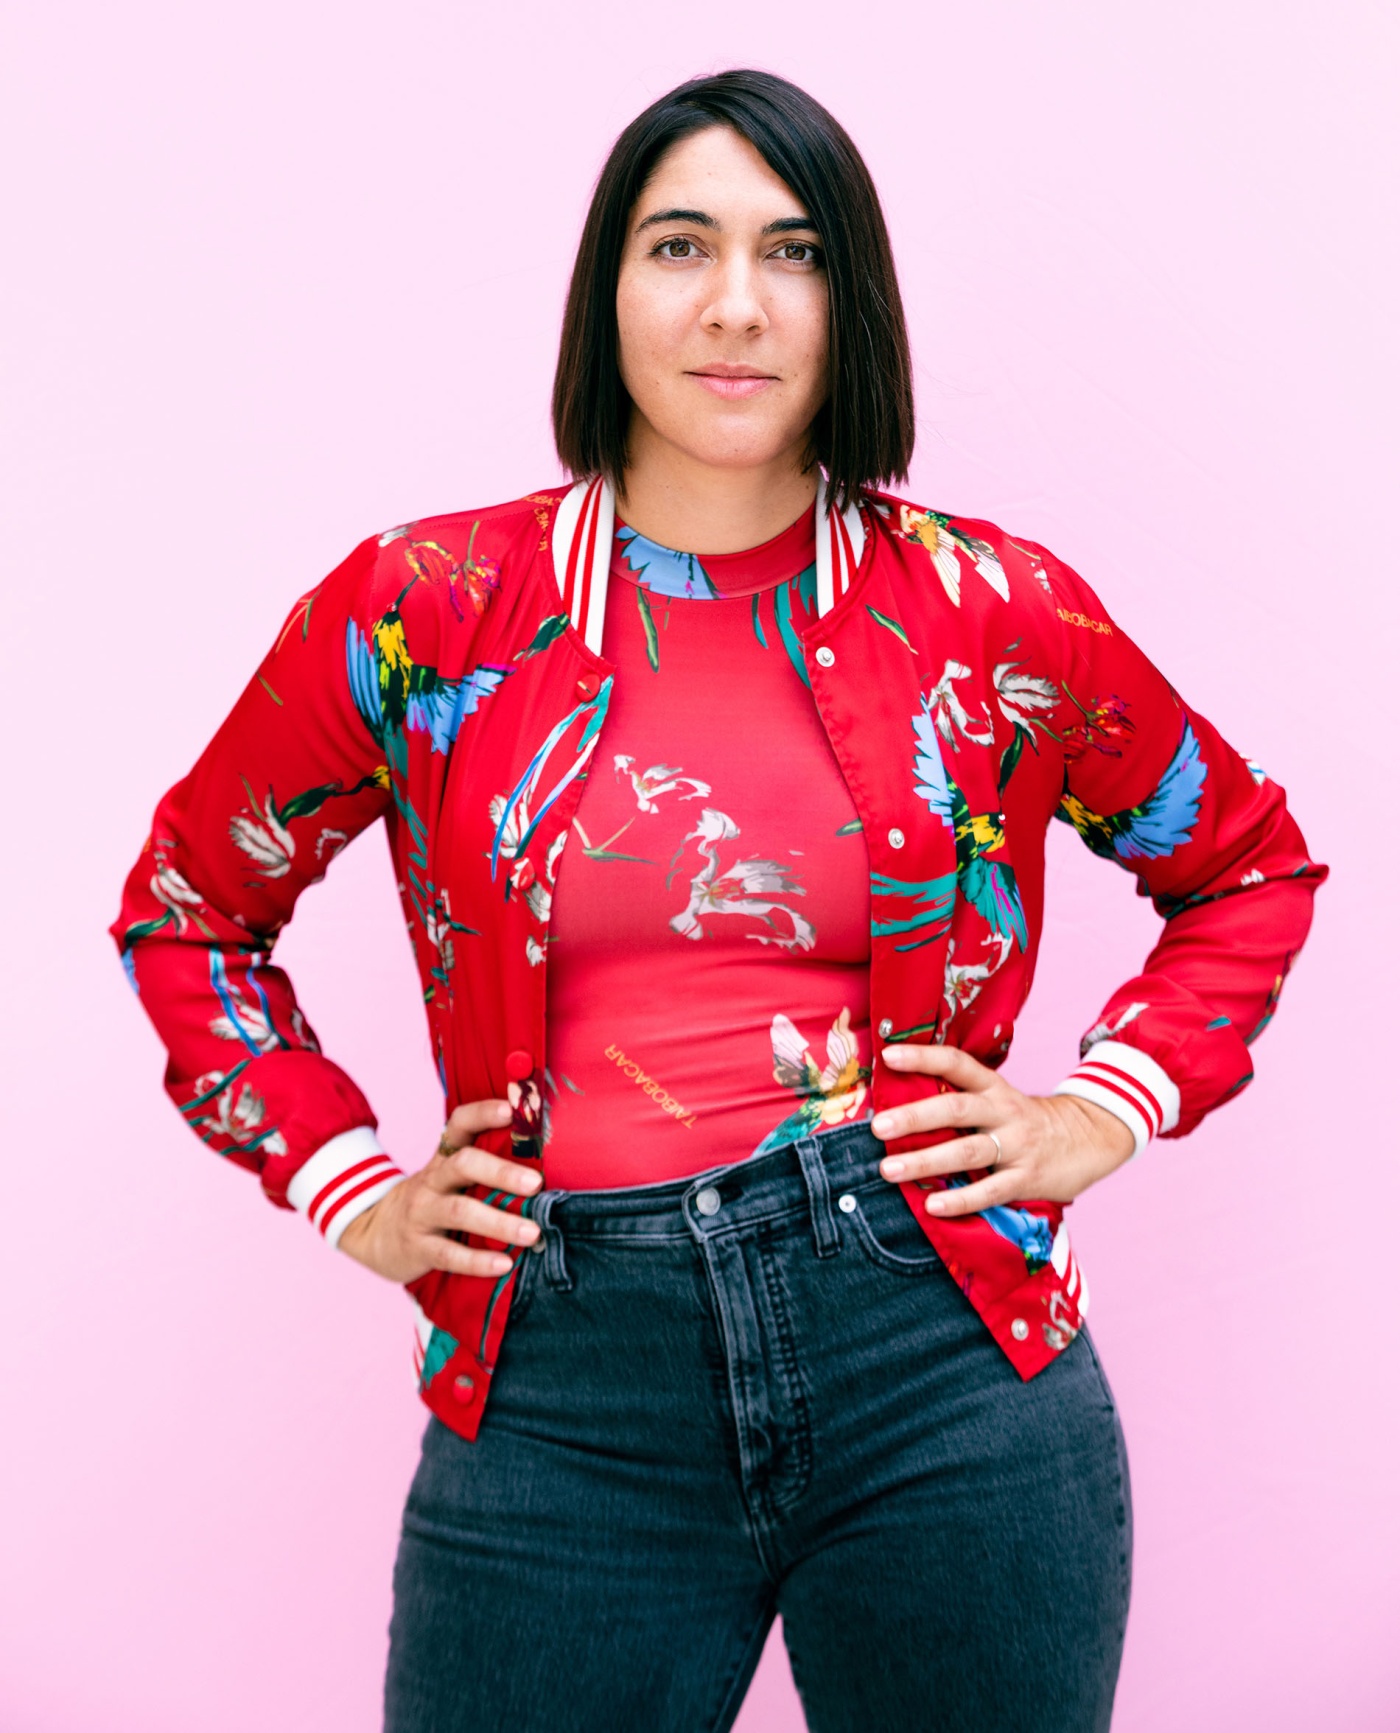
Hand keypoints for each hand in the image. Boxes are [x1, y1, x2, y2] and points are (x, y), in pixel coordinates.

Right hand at [337, 1099, 542, 1282]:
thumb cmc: (433, 1201)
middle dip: (501, 1172)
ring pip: (459, 1211)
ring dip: (499, 1221)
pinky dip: (478, 1261)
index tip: (512, 1109)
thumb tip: (544, 1163)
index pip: (459, 1124)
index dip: (483, 1113)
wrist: (375, 1232)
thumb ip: (484, 1167)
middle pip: (463, 1165)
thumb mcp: (449, 1177)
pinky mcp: (417, 1247)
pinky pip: (448, 1254)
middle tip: (536, 1184)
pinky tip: (504, 1264)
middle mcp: (432, 1180)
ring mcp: (422, 1213)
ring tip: (532, 1233)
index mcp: (444, 1158)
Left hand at [870, 1044, 1134, 1217]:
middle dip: (915, 1117)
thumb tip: (902, 1103)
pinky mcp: (1027, 1178)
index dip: (924, 1057)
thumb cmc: (1027, 1121)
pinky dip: (961, 1199)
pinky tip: (933, 1206)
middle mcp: (1004, 1111)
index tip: (889, 1057)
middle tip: (879, 1127)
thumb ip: (962, 1100)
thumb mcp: (1000, 1099)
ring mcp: (1017, 1145)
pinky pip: (990, 1190)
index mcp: (994, 1087)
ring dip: (926, 1160)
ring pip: (967, 1151)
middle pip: (957, 1108)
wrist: (1091, 1138)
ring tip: (889, 1170)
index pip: (957, 1063)